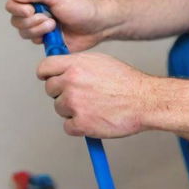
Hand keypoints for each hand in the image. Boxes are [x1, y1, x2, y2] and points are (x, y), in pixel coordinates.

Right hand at [5, 0, 112, 51]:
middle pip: (15, 17)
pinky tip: (54, 33)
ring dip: (38, 29)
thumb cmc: (80, 6)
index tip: (31, 9)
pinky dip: (41, 37)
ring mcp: (37, 23)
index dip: (18, 6)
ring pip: (22, 30)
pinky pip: (31, 39)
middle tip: (48, 17)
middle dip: (31, 20)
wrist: (94, 26)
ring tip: (54, 24)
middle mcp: (34, 7)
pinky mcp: (42, 36)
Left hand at [37, 52, 153, 137]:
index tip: (51, 78)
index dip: (47, 74)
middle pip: (50, 89)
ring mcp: (74, 103)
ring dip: (72, 109)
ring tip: (93, 105)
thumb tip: (63, 68)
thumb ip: (78, 64)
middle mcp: (71, 82)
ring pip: (59, 108)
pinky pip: (68, 126)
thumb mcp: (100, 61)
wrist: (144, 100)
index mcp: (75, 64)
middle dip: (61, 92)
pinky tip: (94, 118)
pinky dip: (79, 126)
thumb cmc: (126, 81)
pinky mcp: (80, 124)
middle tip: (80, 94)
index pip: (44, 67)